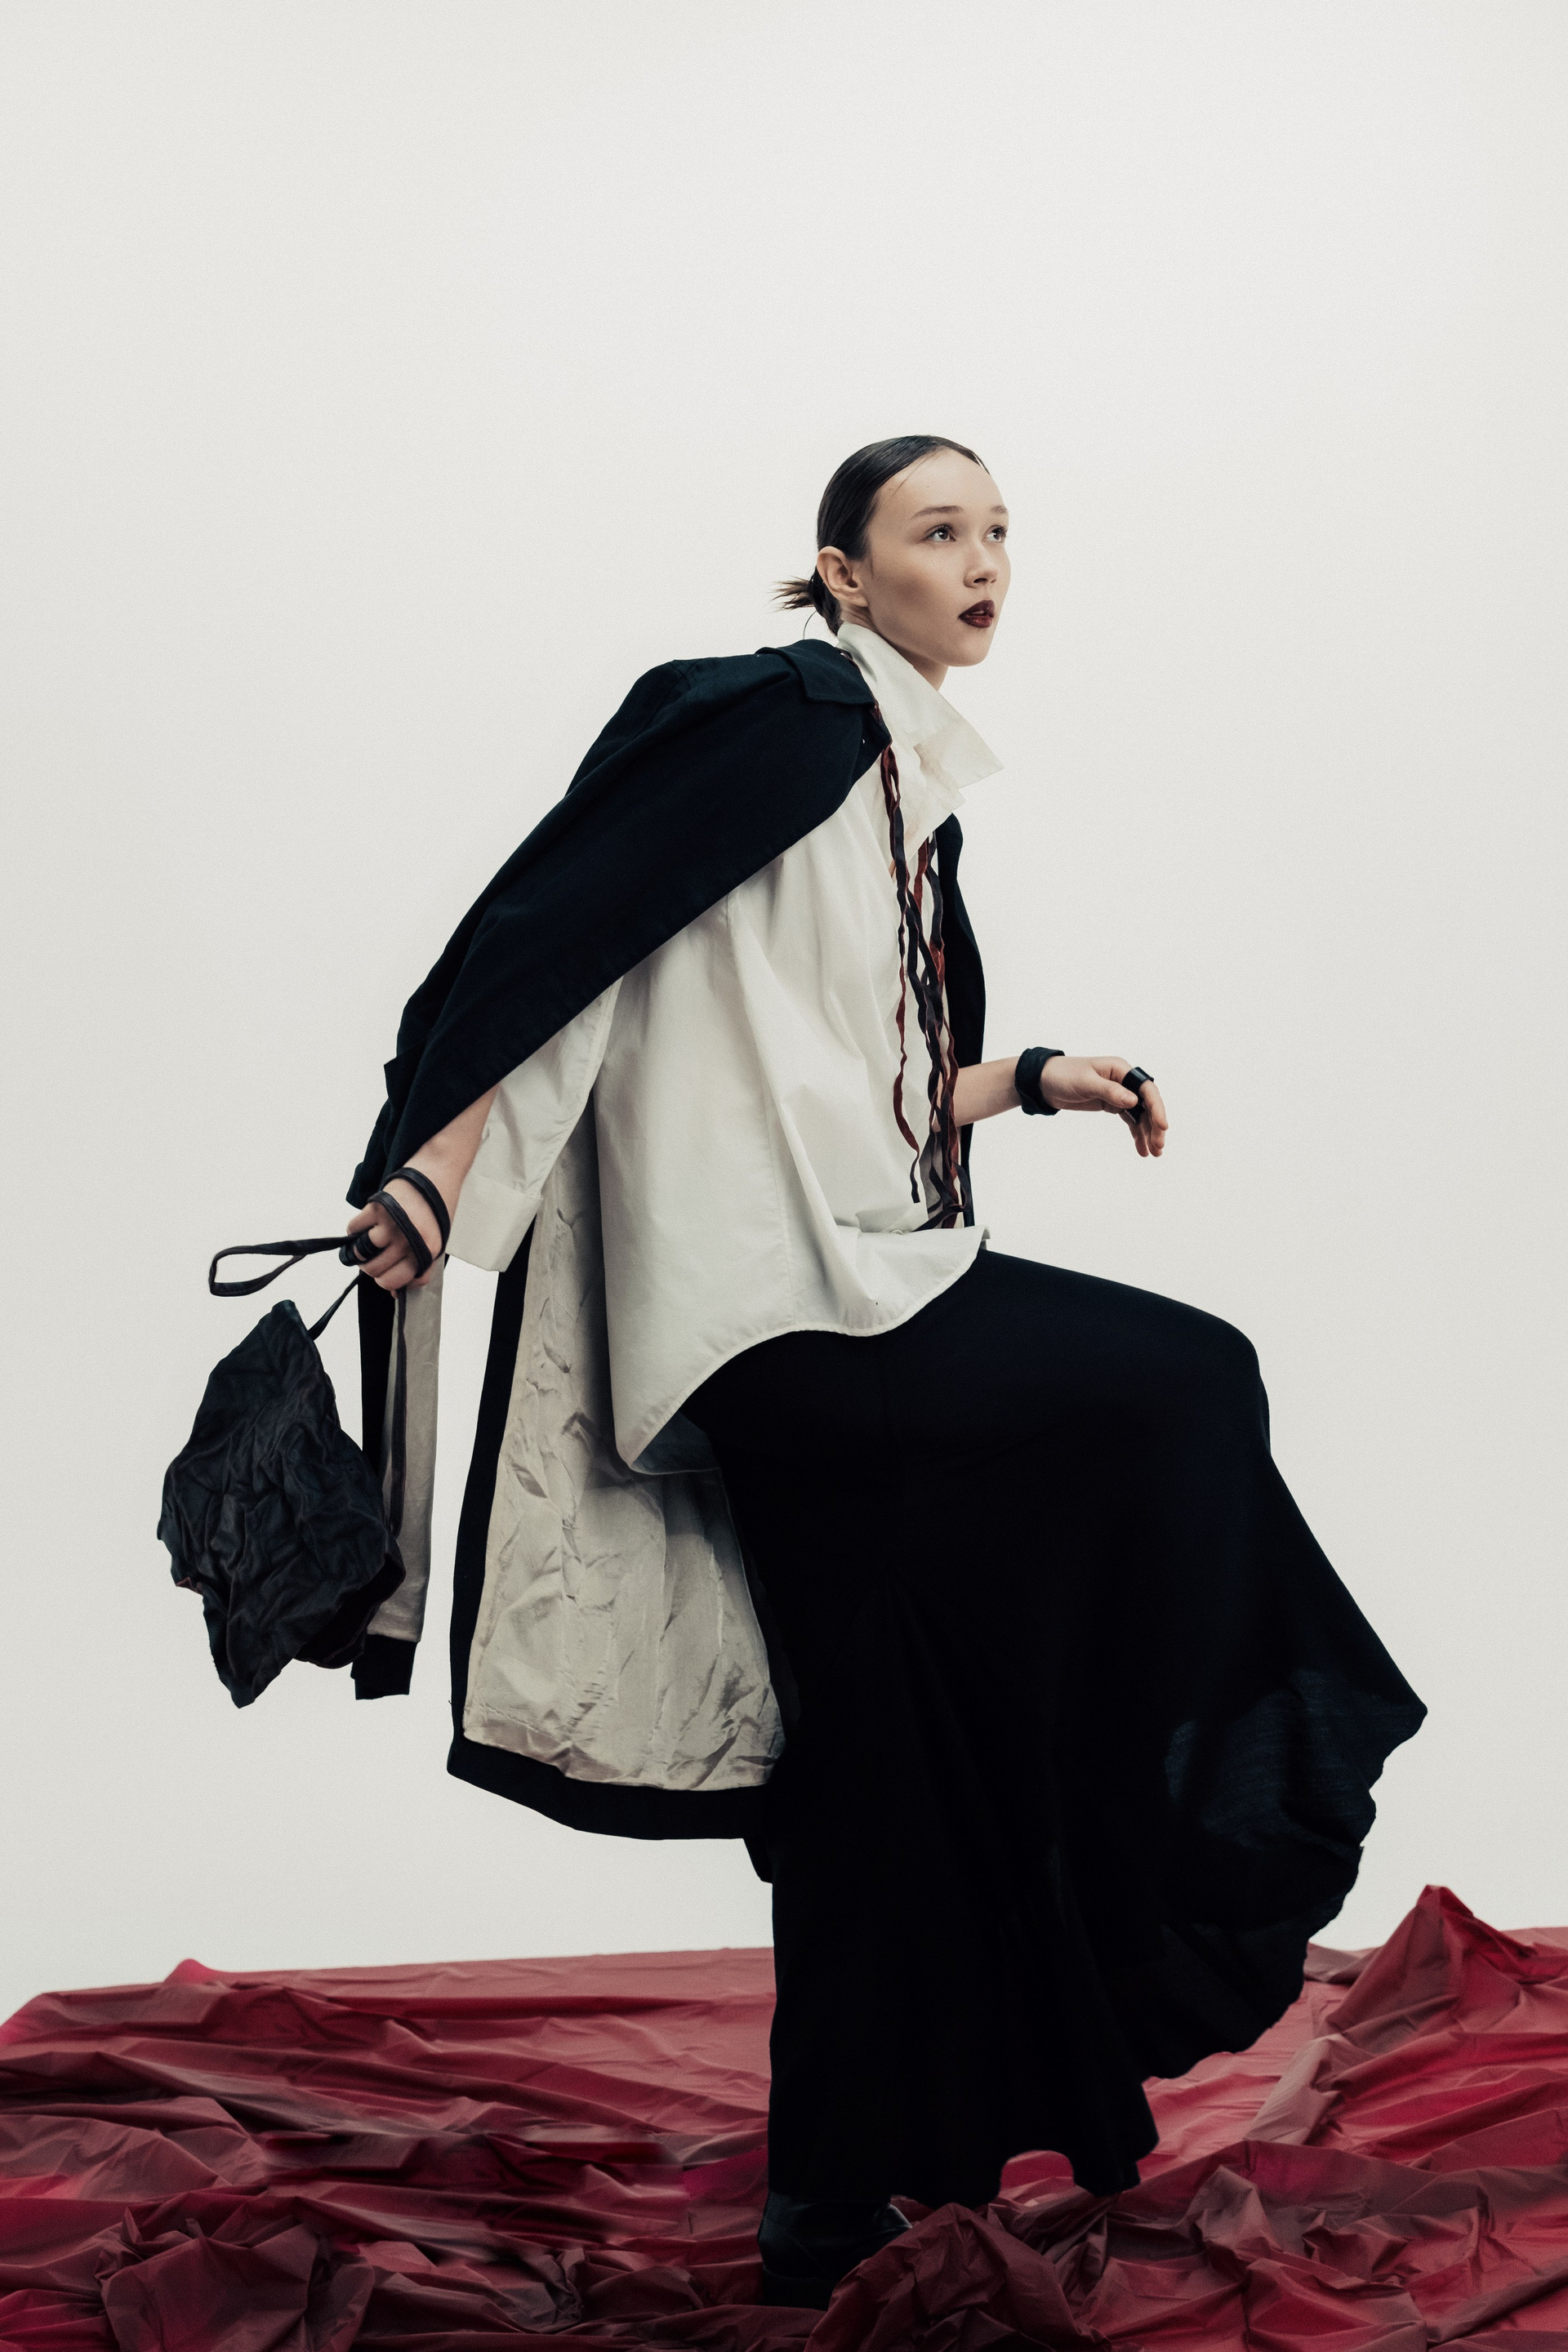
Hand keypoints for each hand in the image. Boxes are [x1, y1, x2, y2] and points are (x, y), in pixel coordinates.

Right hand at [346, 1171, 450, 1292]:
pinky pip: (353, 1229)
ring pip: (360, 1253)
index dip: (383, 1280)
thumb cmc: (437, 1208)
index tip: (383, 1272)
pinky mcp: (377, 1208)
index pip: (391, 1282)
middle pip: (373, 1270)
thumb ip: (418, 1269)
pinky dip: (354, 1229)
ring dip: (360, 1248)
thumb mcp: (437, 1243)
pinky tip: (365, 1224)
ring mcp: (390, 1225)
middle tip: (375, 1255)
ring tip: (369, 1239)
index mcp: (425, 1253)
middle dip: (370, 1265)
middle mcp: (407, 1241)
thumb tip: (394, 1294)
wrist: (438, 1172)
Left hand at [1036, 1056, 1168, 1157]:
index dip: (1157, 1108)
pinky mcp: (1111, 1105)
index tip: (1163, 1126)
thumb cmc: (1063, 1076)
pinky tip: (1141, 1149)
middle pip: (1147, 1105)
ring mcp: (1119, 1094)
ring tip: (1154, 1153)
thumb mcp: (1085, 1083)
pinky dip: (1136, 1134)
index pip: (1146, 1089)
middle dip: (1155, 1126)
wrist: (1044, 1081)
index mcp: (1120, 1070)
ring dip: (1148, 1133)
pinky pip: (1129, 1120)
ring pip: (1140, 1115)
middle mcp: (1124, 1081)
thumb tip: (1134, 1101)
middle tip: (1159, 1147)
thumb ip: (1109, 1091)